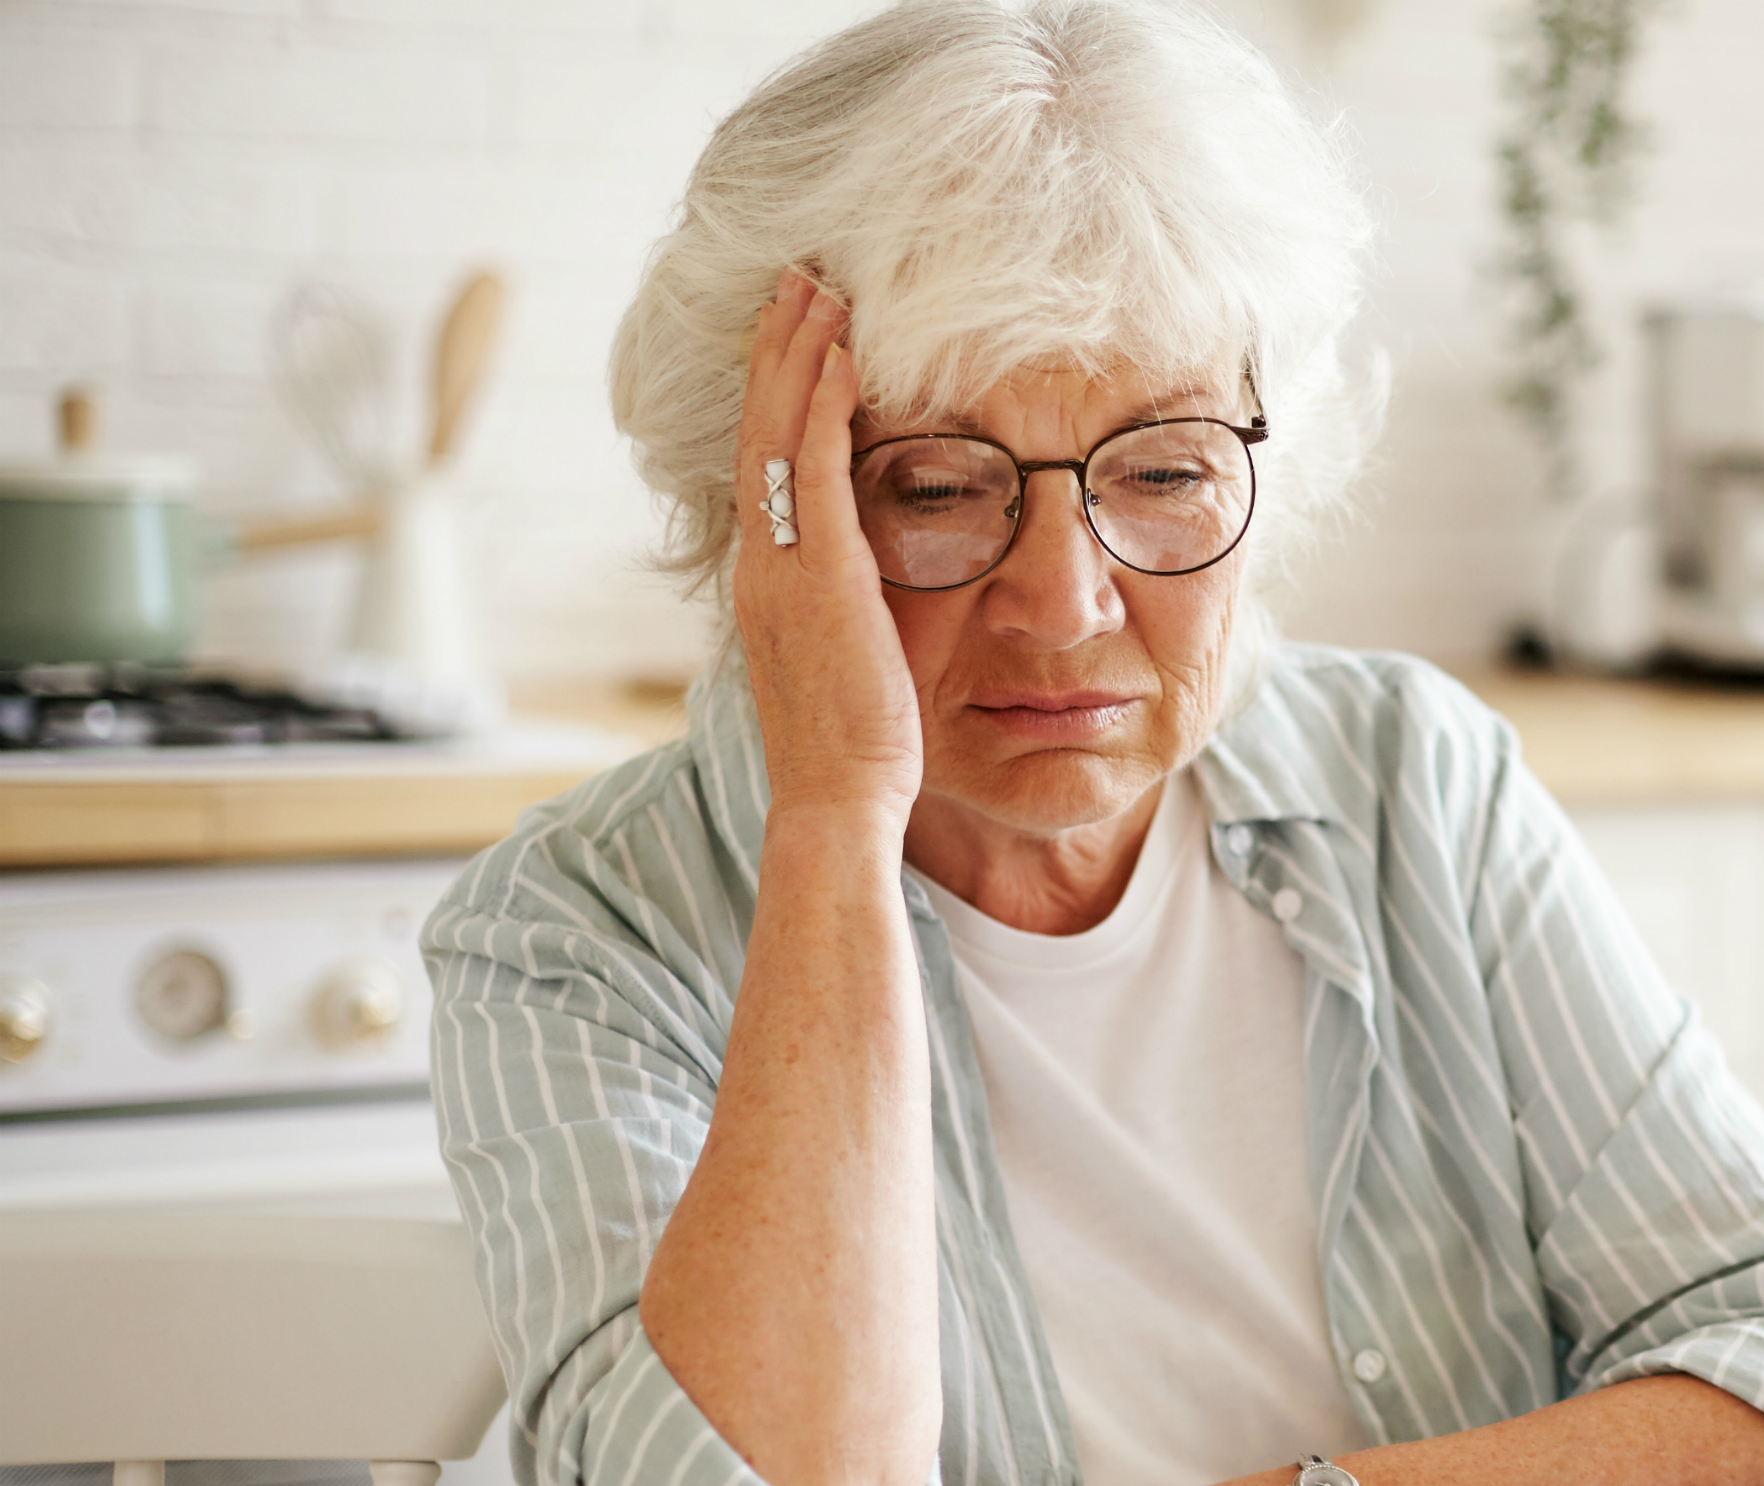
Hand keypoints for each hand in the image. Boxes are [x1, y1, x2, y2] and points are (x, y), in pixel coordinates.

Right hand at [732, 269, 919, 826]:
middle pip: (759, 429)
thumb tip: (874, 565)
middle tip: (800, 276)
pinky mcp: (819, 580)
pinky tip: (846, 359)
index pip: (764, 461)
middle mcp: (762, 564)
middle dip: (778, 348)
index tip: (797, 328)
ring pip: (779, 435)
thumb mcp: (847, 654)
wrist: (837, 802)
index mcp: (766, 580)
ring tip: (819, 289)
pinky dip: (826, 410)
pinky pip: (817, 475)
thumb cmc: (855, 743)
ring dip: (799, 355)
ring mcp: (782, 569)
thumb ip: (847, 601)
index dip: (775, 389)